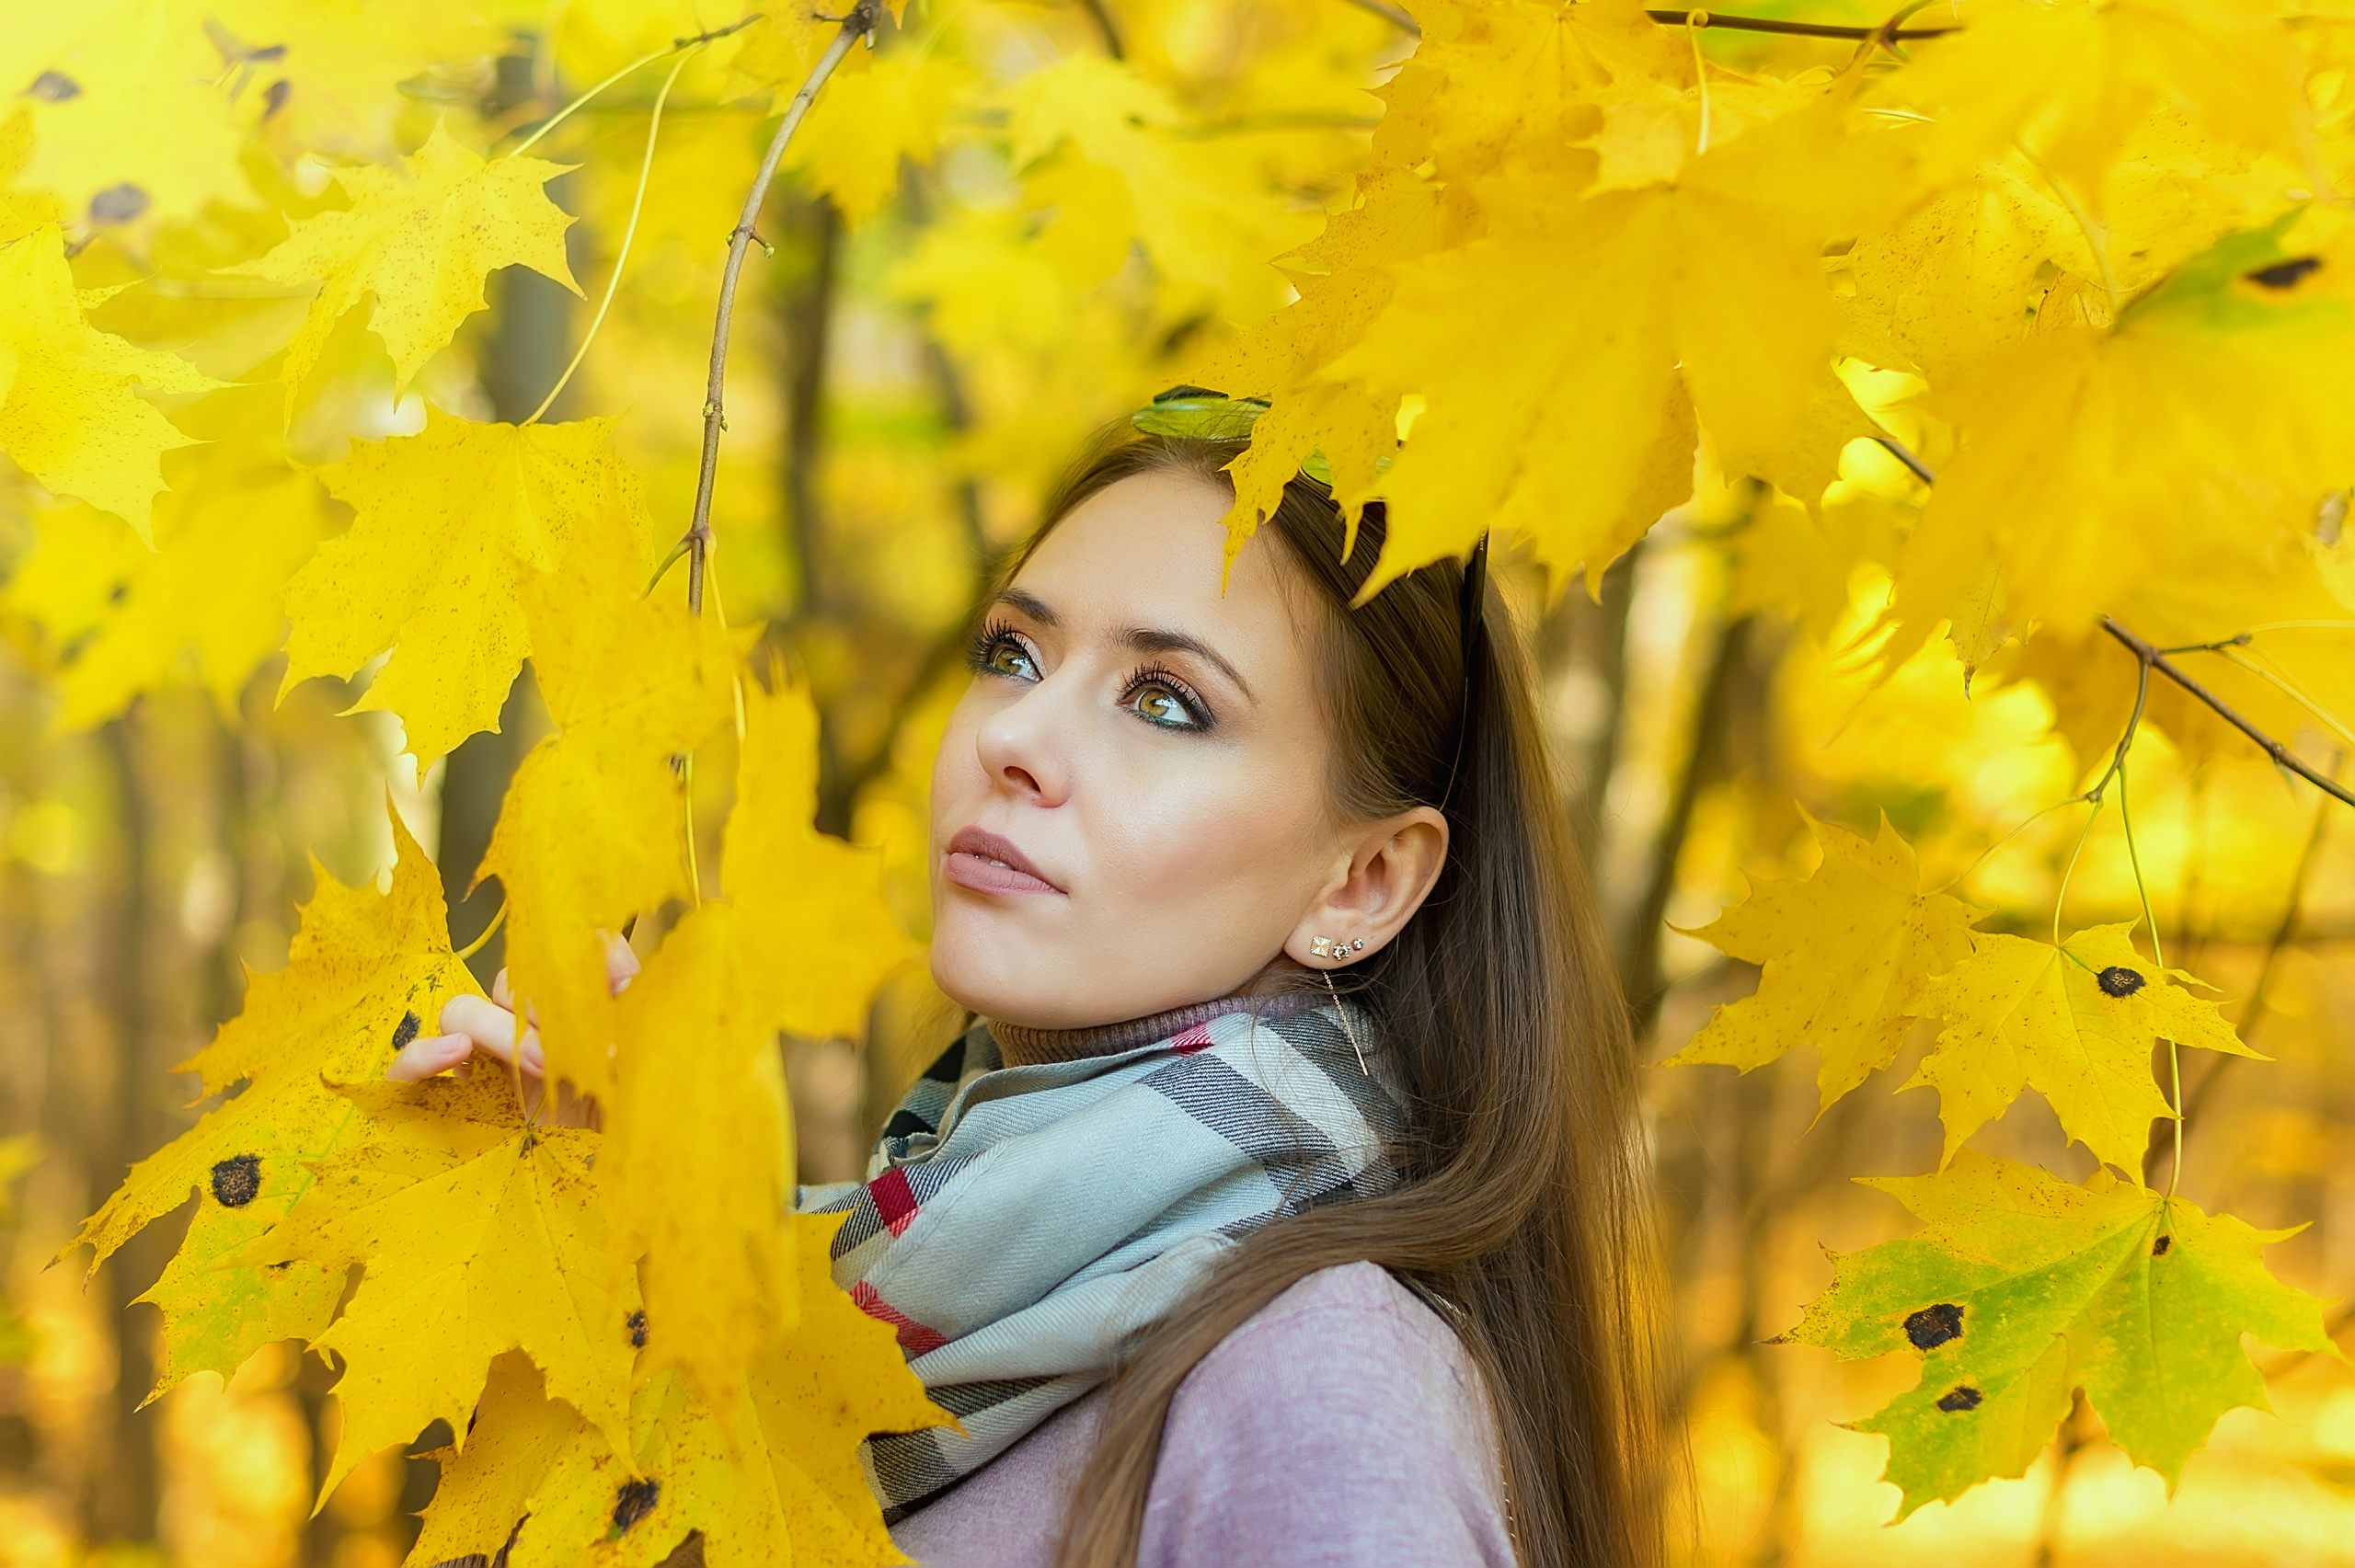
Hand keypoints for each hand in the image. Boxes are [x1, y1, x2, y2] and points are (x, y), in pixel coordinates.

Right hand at [386, 930, 640, 1129]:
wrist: (607, 1217)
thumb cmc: (627, 1147)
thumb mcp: (644, 1087)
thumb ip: (634, 1027)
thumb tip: (619, 971)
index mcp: (577, 1026)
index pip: (565, 964)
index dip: (585, 960)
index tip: (615, 984)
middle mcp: (527, 1038)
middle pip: (512, 981)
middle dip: (545, 1004)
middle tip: (581, 1046)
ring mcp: (483, 1070)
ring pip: (463, 1011)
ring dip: (497, 1027)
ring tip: (540, 1065)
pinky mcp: (445, 1107)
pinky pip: (407, 1066)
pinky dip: (422, 1052)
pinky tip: (455, 1055)